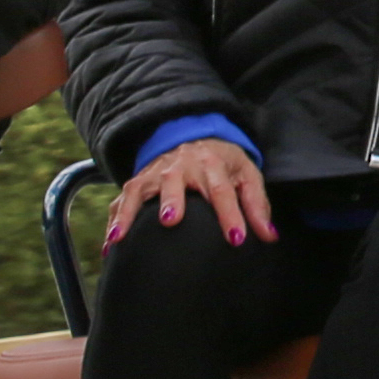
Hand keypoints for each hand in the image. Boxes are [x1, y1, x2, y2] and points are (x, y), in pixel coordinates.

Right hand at [107, 137, 273, 247]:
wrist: (195, 134)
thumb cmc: (224, 164)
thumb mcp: (247, 176)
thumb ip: (257, 205)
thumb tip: (269, 237)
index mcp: (212, 164)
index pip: (223, 190)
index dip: (231, 215)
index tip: (237, 239)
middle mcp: (181, 165)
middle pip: (174, 181)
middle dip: (171, 200)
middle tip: (170, 221)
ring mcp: (155, 172)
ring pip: (139, 189)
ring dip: (128, 213)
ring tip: (120, 237)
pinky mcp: (139, 181)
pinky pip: (121, 200)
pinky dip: (113, 220)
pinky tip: (109, 244)